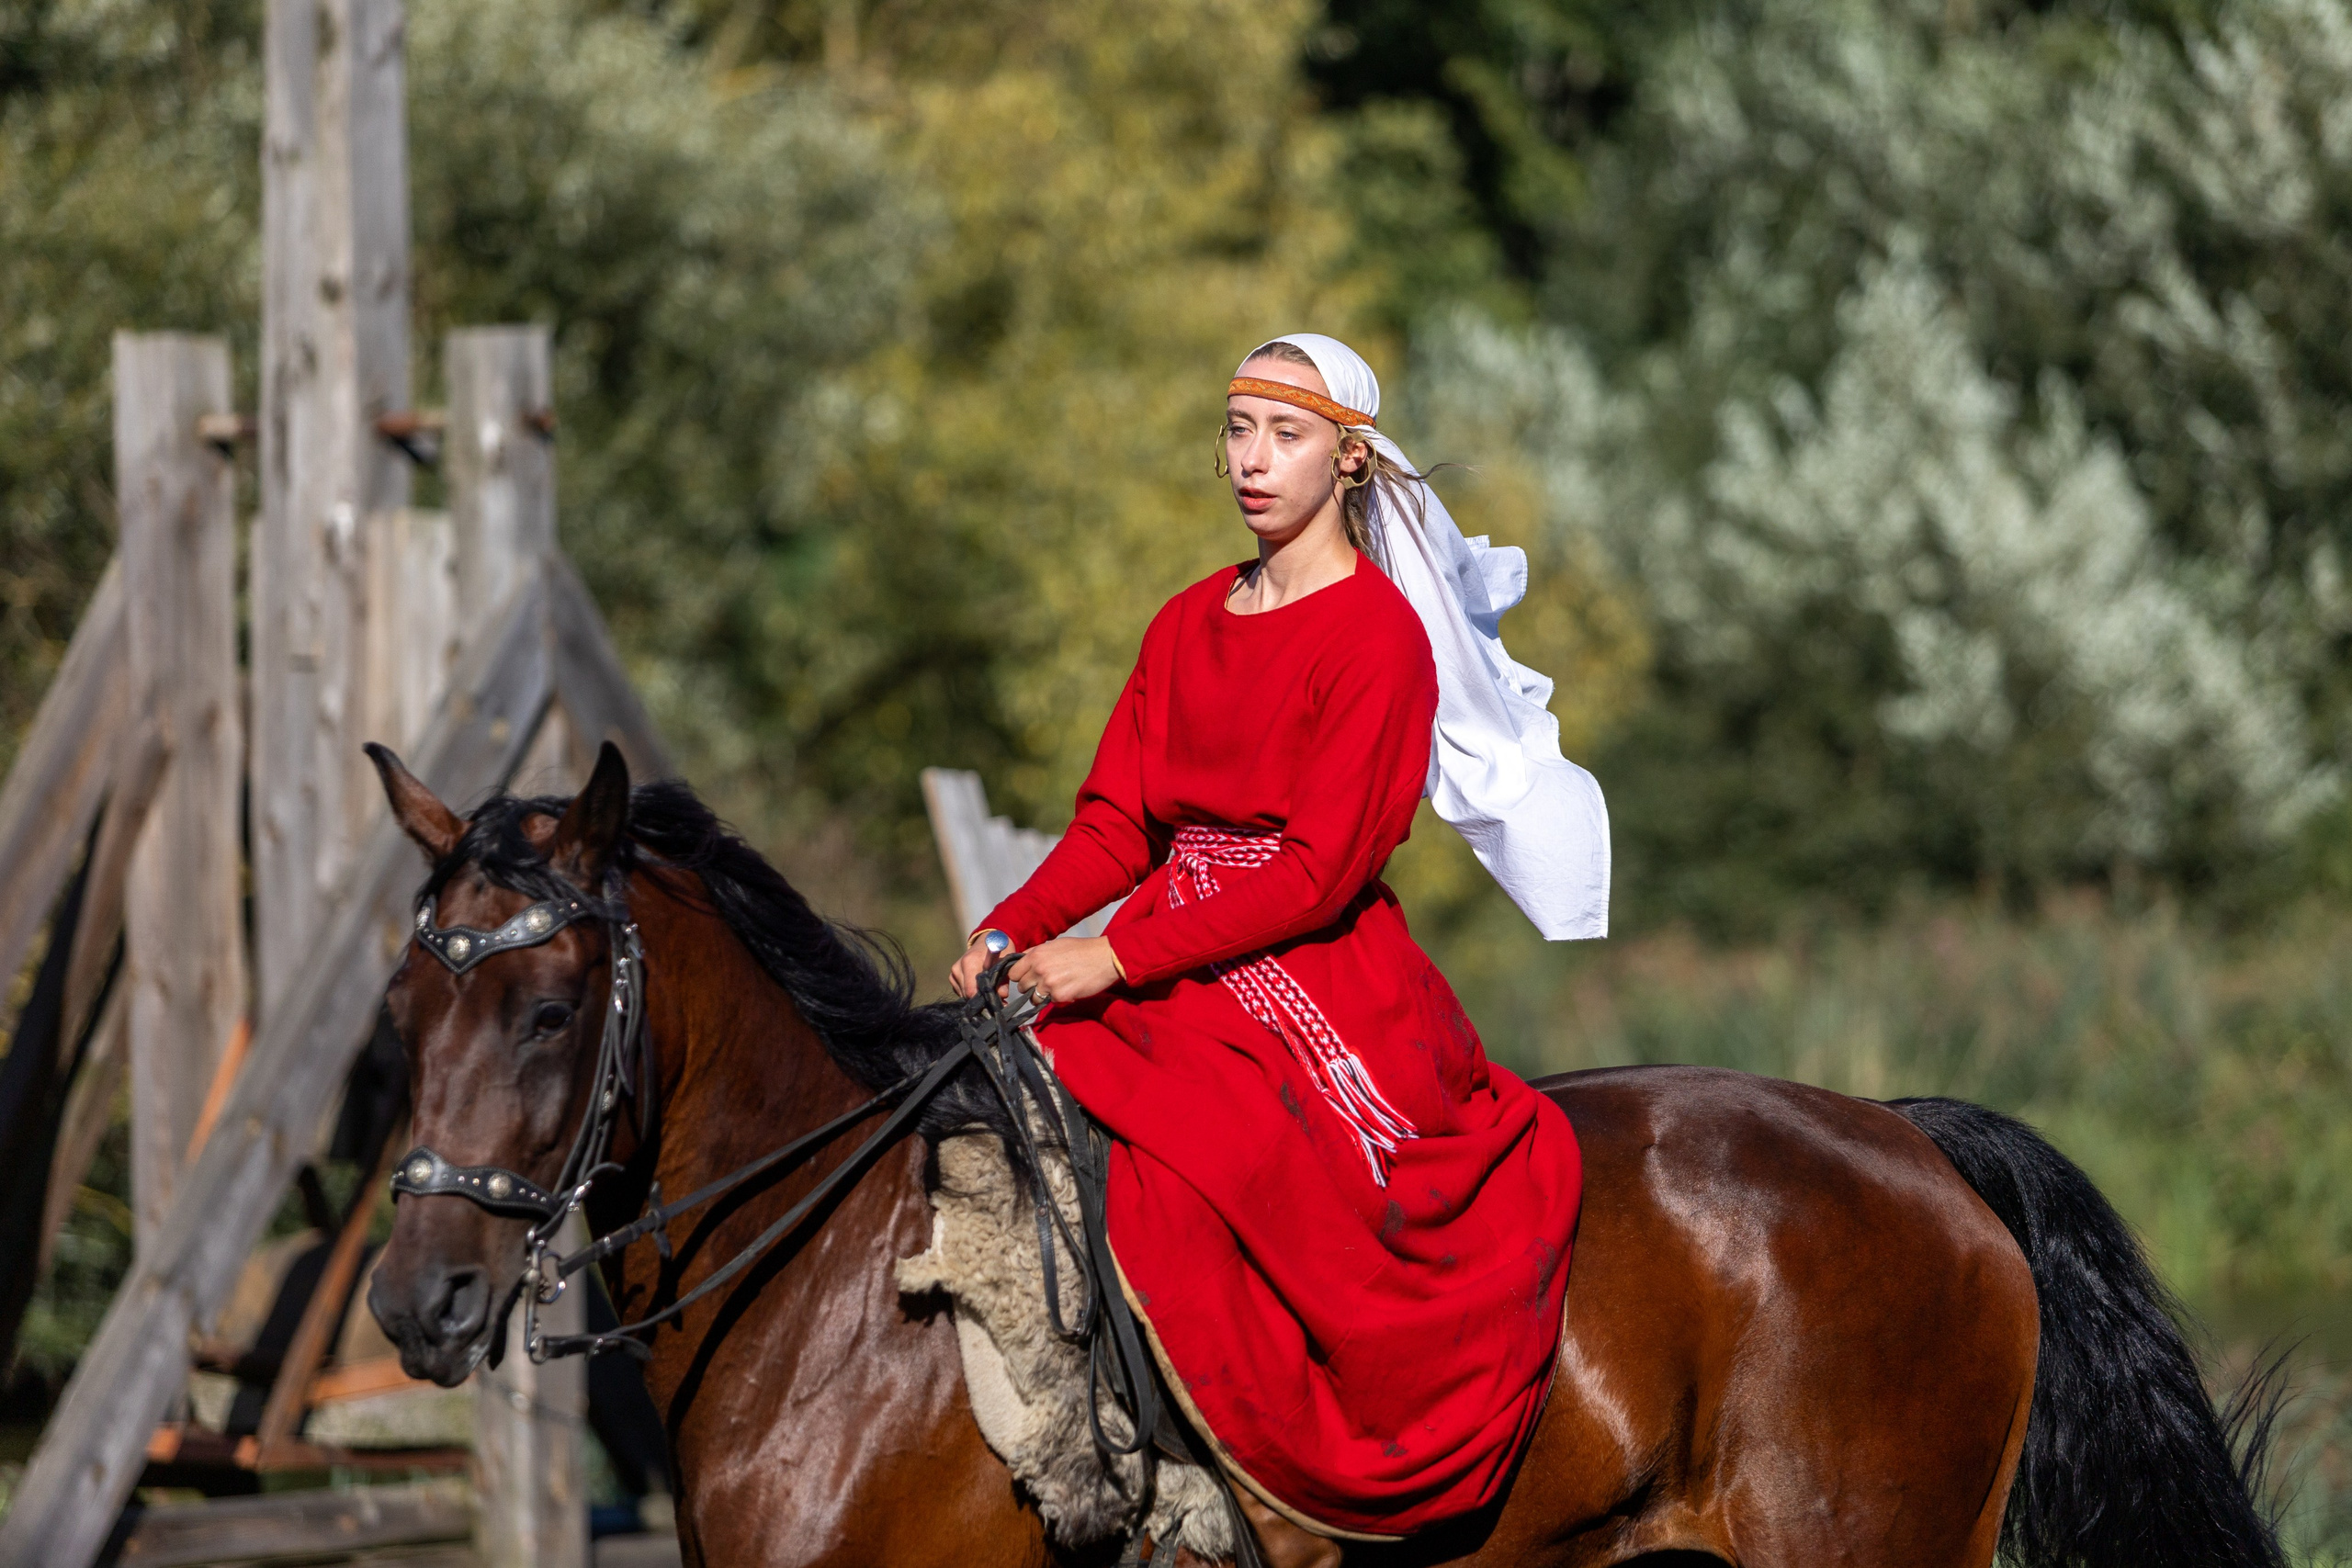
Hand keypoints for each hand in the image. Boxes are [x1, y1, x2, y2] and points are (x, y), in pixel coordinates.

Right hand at [949, 933, 1001, 999]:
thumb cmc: (998, 950)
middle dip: (981, 998)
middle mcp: (958, 968)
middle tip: (995, 996)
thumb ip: (1003, 980)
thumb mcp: (1005, 963)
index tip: (995, 999)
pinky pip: (961, 991)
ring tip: (987, 987)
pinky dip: (971, 991)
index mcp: (969, 962)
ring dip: (976, 995)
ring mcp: (953, 972)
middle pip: (967, 994)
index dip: (983, 998)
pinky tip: (979, 984)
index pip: (971, 990)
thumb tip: (1002, 995)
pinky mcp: (952, 977)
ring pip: (964, 994)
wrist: (988, 939)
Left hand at [1007, 937, 1123, 1008]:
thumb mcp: (1055, 945)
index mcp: (1036, 954)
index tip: (1028, 978)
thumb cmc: (1081, 949)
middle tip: (1045, 984)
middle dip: (1031, 987)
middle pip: (1021, 987)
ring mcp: (1049, 983)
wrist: (1104, 958)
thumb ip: (1037, 954)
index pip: (1013, 973)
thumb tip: (1022, 962)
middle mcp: (1039, 968)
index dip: (1020, 976)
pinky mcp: (1060, 996)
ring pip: (1033, 998)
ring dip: (1042, 996)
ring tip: (1056, 988)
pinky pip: (1051, 1002)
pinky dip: (1058, 999)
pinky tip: (1069, 990)